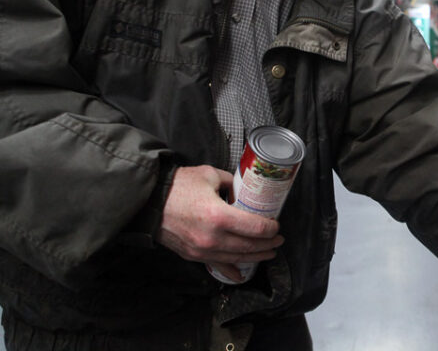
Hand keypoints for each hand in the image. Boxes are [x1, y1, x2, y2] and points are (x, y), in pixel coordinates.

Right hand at [157, 165, 283, 280]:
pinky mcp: (193, 255)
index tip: (276, 225)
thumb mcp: (209, 175)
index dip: (271, 228)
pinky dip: (231, 270)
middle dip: (268, 244)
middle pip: (249, 246)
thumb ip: (230, 183)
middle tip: (278, 240)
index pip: (255, 228)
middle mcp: (213, 238)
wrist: (147, 203)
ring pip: (236, 258)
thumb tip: (242, 190)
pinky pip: (217, 265)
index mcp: (219, 216)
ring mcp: (202, 250)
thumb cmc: (177, 186)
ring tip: (268, 253)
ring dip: (255, 257)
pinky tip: (241, 274)